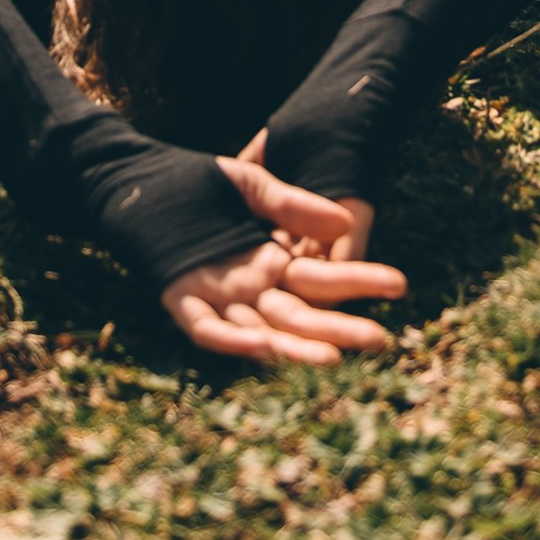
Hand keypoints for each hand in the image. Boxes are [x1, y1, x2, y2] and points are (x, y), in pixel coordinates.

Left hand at [159, 150, 403, 365]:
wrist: (140, 179)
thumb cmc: (199, 179)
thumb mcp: (255, 183)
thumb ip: (294, 206)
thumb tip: (343, 225)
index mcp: (272, 261)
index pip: (326, 281)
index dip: (360, 282)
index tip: (399, 284)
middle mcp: (250, 287)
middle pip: (302, 317)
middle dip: (340, 330)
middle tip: (380, 340)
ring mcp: (216, 296)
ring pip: (262, 332)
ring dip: (294, 348)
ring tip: (333, 359)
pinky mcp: (179, 298)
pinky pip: (205, 328)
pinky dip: (229, 338)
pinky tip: (257, 344)